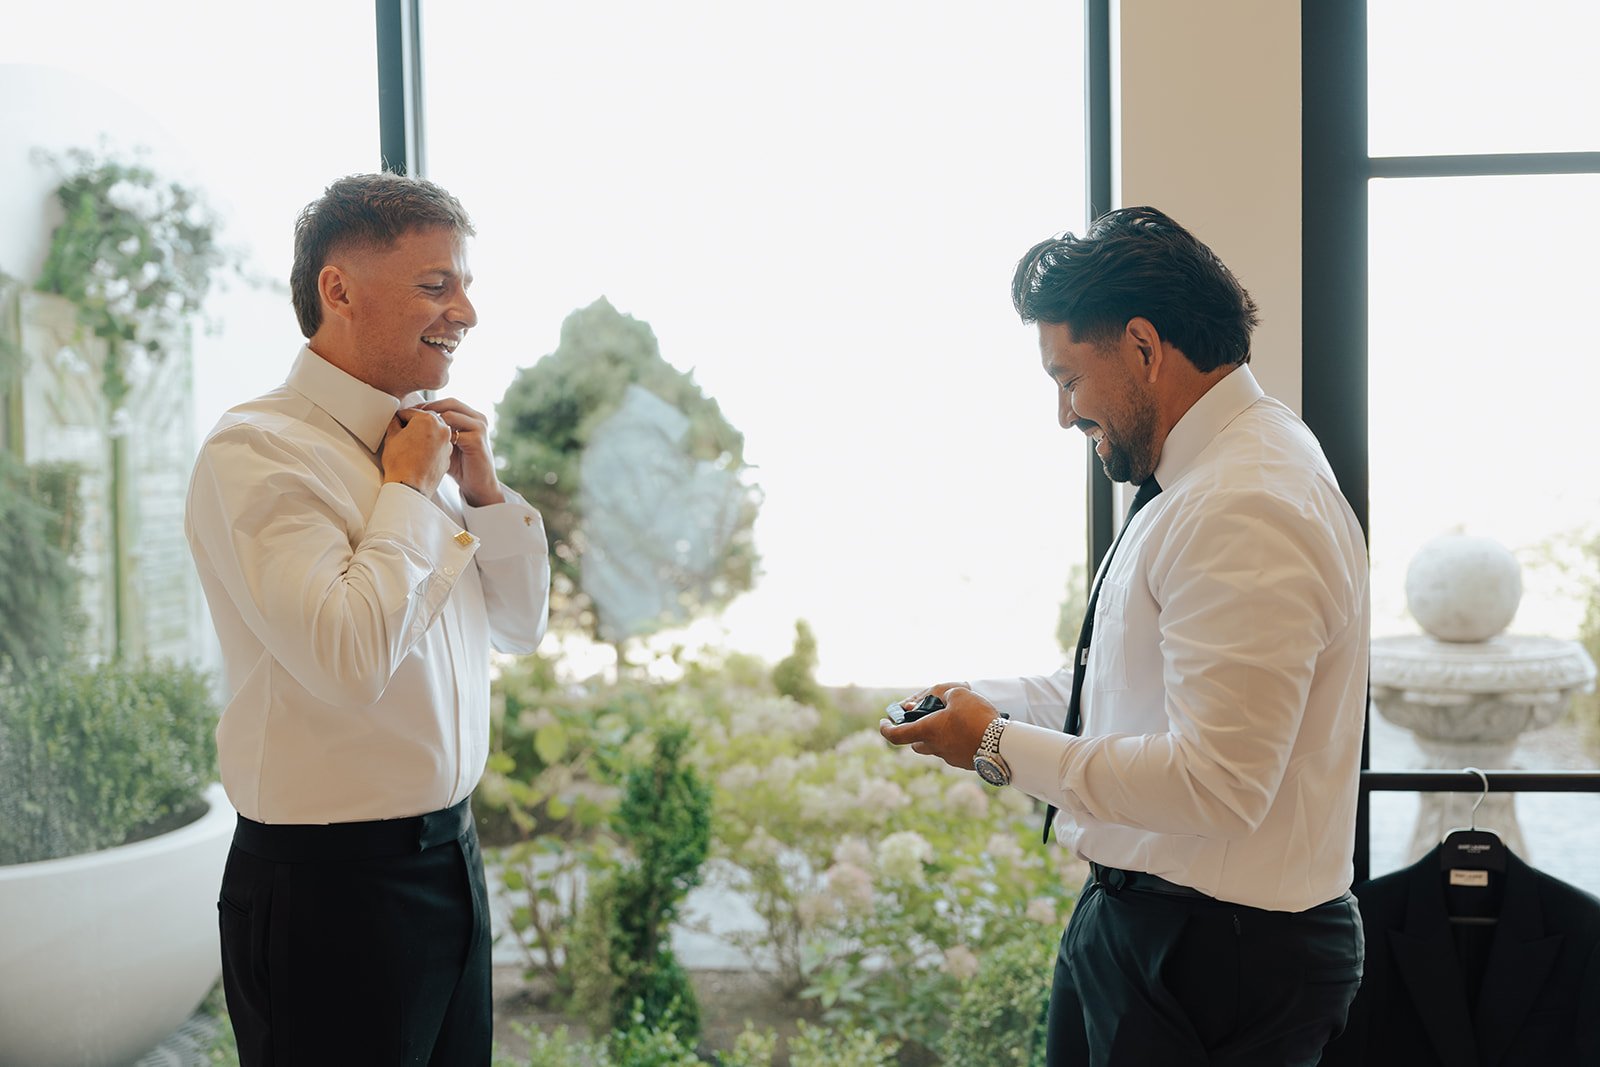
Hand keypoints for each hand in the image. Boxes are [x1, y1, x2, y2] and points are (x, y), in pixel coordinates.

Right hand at [381, 407, 452, 496]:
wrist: (410, 486)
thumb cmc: (400, 463)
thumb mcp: (391, 437)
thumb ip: (395, 423)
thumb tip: (396, 420)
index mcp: (428, 420)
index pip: (411, 412)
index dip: (400, 417)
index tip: (396, 421)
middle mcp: (442, 430)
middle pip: (426, 420)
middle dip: (415, 424)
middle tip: (403, 431)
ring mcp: (447, 444)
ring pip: (435, 433)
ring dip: (425, 435)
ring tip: (411, 444)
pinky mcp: (448, 457)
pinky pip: (439, 446)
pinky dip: (431, 447)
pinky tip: (420, 454)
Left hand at [418, 398, 503, 506]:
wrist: (477, 485)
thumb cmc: (460, 464)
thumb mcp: (447, 442)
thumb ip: (437, 430)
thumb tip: (410, 421)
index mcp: (472, 416)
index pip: (448, 402)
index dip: (428, 405)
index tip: (409, 412)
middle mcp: (478, 418)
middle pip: (450, 403)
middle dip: (428, 408)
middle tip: (409, 416)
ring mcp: (479, 428)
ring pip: (451, 414)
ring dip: (432, 421)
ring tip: (416, 429)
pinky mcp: (477, 441)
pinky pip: (454, 432)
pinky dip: (438, 436)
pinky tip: (427, 444)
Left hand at [880, 683, 995, 769]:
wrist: (1002, 745)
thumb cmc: (977, 717)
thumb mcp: (959, 694)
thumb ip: (945, 694)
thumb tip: (945, 700)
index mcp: (927, 731)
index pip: (895, 735)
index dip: (886, 729)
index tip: (884, 722)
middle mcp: (935, 747)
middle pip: (917, 743)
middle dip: (916, 732)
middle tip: (925, 719)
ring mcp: (950, 757)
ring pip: (936, 747)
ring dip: (939, 735)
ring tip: (955, 720)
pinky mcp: (965, 762)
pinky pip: (954, 750)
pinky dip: (955, 741)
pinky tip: (970, 730)